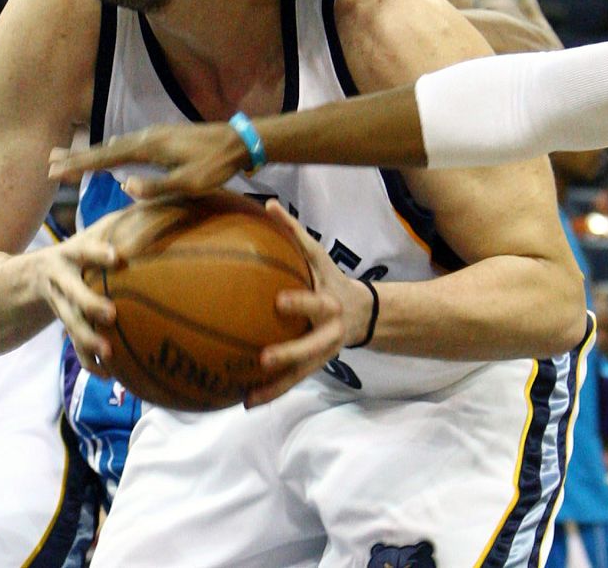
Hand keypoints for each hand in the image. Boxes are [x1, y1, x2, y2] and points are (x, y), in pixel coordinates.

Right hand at [30, 221, 120, 375]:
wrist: (28, 277)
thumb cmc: (79, 250)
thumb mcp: (92, 232)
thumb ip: (121, 221)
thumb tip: (162, 199)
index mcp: (71, 253)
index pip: (84, 249)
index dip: (97, 252)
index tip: (116, 256)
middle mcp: (60, 278)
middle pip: (73, 292)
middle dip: (89, 303)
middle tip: (111, 314)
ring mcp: (59, 304)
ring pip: (71, 323)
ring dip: (88, 340)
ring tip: (109, 355)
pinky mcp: (64, 324)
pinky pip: (75, 345)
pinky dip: (91, 361)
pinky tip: (109, 376)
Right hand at [49, 122, 246, 198]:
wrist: (239, 142)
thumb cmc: (216, 166)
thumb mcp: (188, 183)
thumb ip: (156, 187)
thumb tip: (123, 186)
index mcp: (148, 147)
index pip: (105, 158)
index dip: (79, 165)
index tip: (54, 172)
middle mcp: (146, 137)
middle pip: (104, 148)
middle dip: (77, 156)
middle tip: (49, 160)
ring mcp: (154, 135)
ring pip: (114, 145)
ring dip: (91, 151)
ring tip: (70, 156)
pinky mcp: (162, 137)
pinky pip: (127, 144)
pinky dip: (110, 150)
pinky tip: (110, 153)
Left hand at [245, 201, 353, 407]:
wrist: (362, 314)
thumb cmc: (330, 279)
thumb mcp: (318, 257)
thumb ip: (294, 234)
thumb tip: (268, 205)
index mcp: (330, 302)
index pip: (316, 302)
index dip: (301, 303)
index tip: (278, 301)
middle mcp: (329, 332)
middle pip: (312, 347)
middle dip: (290, 354)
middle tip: (264, 358)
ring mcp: (323, 354)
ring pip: (301, 374)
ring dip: (276, 386)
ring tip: (248, 398)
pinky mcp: (314, 368)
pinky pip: (292, 383)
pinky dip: (270, 393)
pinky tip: (245, 402)